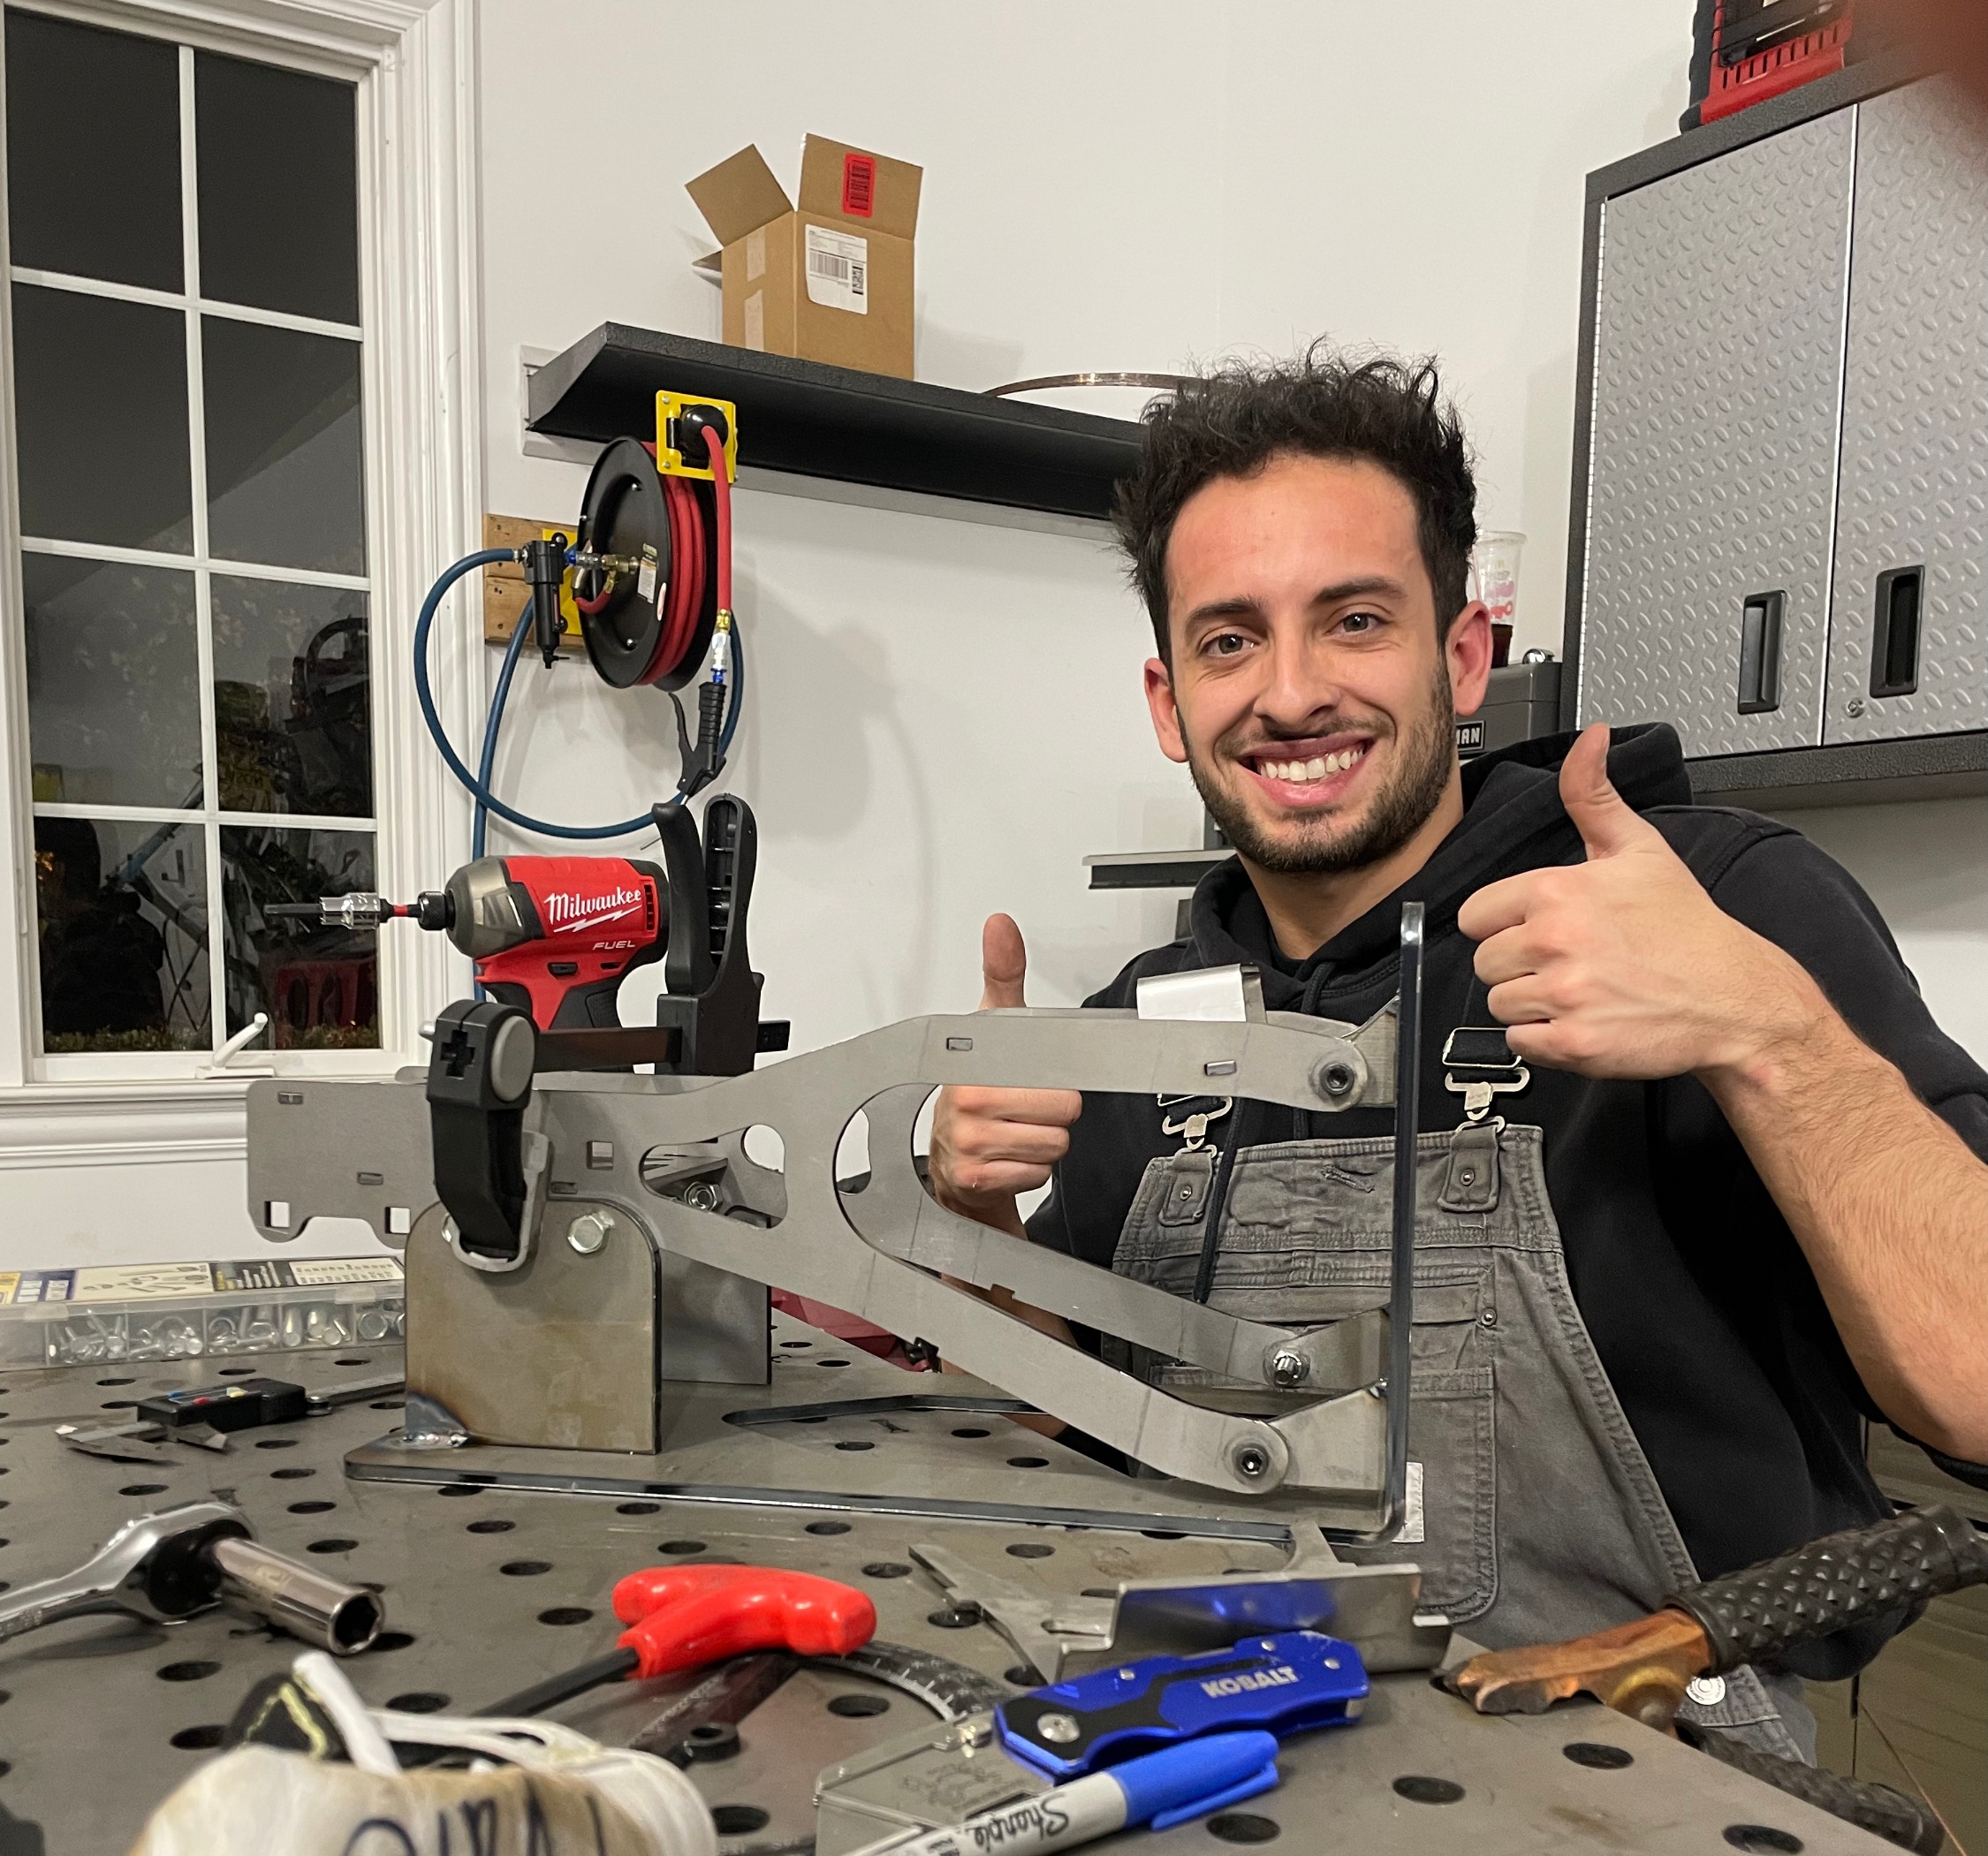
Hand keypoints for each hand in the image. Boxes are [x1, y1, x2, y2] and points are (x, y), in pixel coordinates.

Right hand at [927, 914, 1082, 1226]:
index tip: (1041, 1081)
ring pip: (1054, 1144)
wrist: (951, 1155)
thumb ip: (1003, 972)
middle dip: (1053, 1112)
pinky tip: (1009, 1155)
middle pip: (1063, 1112)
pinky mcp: (975, 1180)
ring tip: (1017, 1128)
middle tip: (1027, 1105)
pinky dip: (1029, 1170)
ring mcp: (969, 1145)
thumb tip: (1000, 925)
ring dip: (1044, 1141)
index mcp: (973, 1065)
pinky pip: (1035, 1174)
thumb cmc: (977, 1085)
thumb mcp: (992, 1024)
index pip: (1051, 1077)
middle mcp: (967, 1105)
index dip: (1055, 1080)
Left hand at [1456, 726, 1825, 1082]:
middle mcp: (1555, 941)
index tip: (1541, 927)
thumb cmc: (1686, 928)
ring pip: (1499, 1003)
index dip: (1505, 923)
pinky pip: (1520, 1044)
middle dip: (1518, 964)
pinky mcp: (1574, 1043)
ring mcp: (1564, 995)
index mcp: (1558, 891)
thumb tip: (1589, 741)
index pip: (1475, 915)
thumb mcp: (1640, 848)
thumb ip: (1592, 795)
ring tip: (1581, 990)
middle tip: (1570, 962)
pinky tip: (1583, 1019)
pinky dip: (1545, 1040)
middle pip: (1484, 962)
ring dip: (1531, 1003)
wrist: (1734, 996)